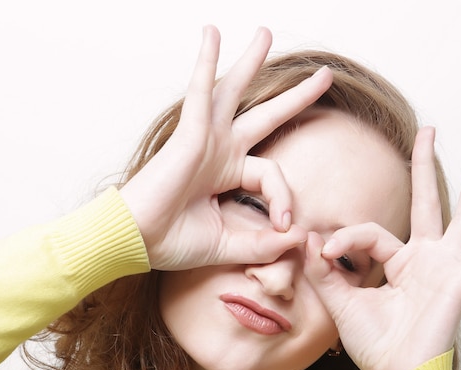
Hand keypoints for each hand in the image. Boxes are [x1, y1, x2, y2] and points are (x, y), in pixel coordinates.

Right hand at [119, 25, 332, 270]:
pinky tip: (211, 34)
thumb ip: (264, 244)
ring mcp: (205, 140)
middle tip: (323, 76)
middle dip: (295, 97)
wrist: (137, 242)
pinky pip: (200, 93)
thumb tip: (299, 237)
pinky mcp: (189, 135)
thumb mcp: (229, 245)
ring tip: (266, 34)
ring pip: (234, 92)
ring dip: (250, 62)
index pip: (272, 175)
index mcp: (228, 175)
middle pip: (265, 116)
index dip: (284, 198)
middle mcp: (220, 152)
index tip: (284, 226)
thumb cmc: (174, 243)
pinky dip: (204, 63)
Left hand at [305, 126, 460, 369]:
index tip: (323, 252)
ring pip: (460, 217)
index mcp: (396, 265)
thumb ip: (324, 271)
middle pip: (425, 204)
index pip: (370, 234)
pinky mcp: (459, 282)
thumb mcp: (341, 303)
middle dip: (424, 167)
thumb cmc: (373, 346)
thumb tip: (306, 238)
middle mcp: (423, 261)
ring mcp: (444, 269)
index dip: (344, 238)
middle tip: (427, 132)